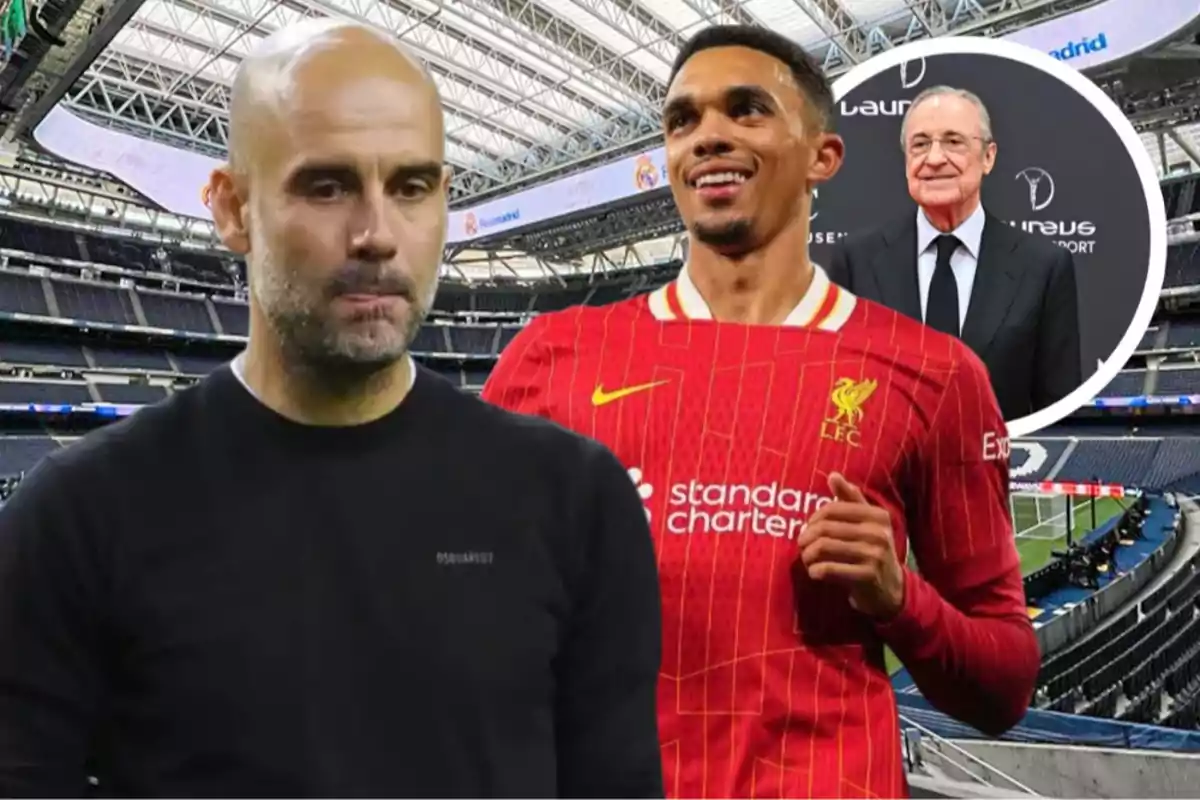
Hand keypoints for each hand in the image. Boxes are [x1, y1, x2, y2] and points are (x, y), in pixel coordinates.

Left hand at [796, 472, 904, 619]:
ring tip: (807, 559)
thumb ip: (850, 498)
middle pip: (825, 528)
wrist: (891, 589)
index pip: (833, 509)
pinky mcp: (867, 577)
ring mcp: (874, 555)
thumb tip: (833, 475)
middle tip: (802, 545)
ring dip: (808, 555)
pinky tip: (815, 572)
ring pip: (823, 547)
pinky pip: (828, 569)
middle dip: (806, 538)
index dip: (814, 518)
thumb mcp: (867, 523)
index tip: (809, 529)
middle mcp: (879, 533)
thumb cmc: (872, 550)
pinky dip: (815, 571)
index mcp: (877, 516)